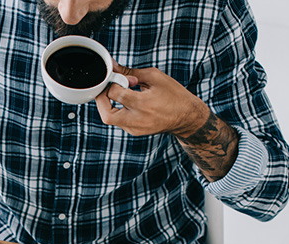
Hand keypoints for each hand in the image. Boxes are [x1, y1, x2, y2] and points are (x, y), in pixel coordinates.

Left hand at [94, 64, 209, 137]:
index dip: (114, 82)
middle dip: (102, 99)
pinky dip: (117, 110)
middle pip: (107, 115)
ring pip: (110, 119)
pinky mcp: (134, 132)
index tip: (121, 77)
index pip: (116, 93)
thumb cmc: (173, 94)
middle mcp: (138, 120)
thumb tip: (112, 66)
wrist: (186, 117)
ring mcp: (135, 129)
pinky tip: (126, 102)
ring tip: (118, 93)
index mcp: (144, 104)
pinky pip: (118, 121)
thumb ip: (130, 72)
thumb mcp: (154, 77)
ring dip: (108, 104)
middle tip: (107, 88)